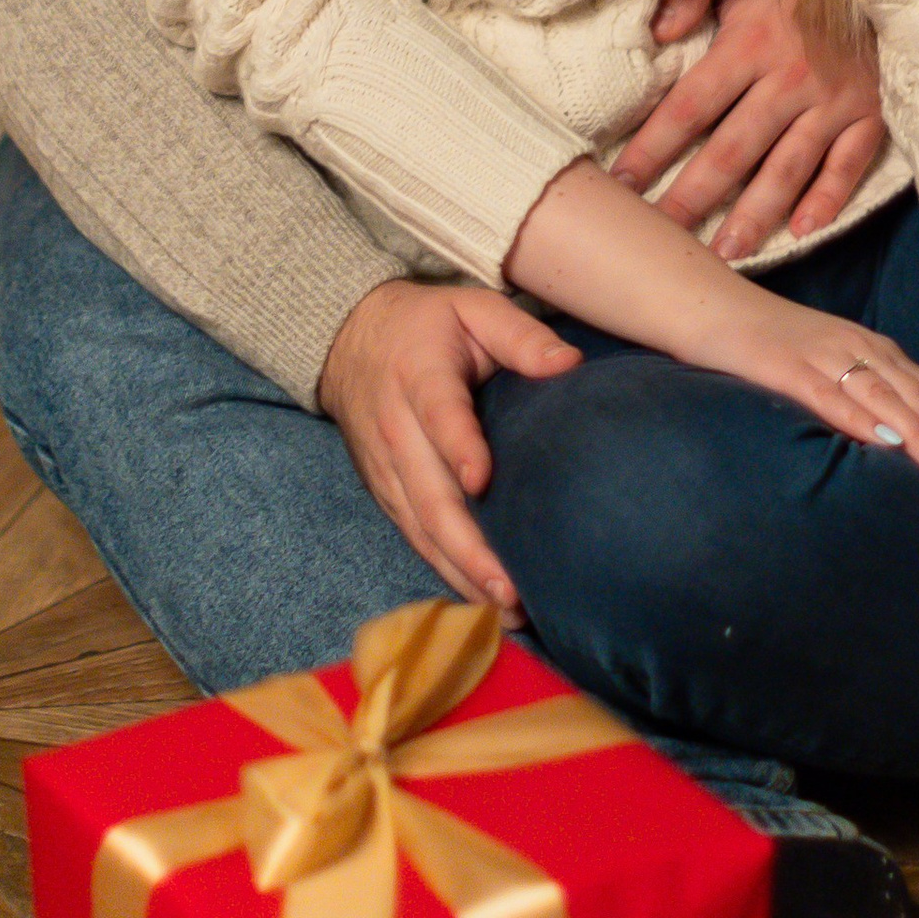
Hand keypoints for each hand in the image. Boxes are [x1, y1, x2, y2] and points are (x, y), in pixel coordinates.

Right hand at [318, 275, 580, 615]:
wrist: (349, 338)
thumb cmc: (429, 325)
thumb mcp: (473, 308)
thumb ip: (520, 335)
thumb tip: (569, 365)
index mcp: (420, 376)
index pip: (439, 415)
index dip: (459, 447)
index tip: (483, 480)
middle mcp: (396, 430)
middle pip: (429, 495)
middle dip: (468, 547)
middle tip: (511, 589)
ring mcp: (386, 467)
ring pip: (420, 528)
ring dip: (460, 572)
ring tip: (506, 609)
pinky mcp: (384, 491)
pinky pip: (414, 536)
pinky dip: (445, 571)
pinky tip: (481, 601)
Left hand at [614, 0, 888, 258]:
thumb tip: (657, 34)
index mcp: (750, 42)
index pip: (690, 106)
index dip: (653, 146)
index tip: (622, 181)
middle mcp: (790, 79)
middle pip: (732, 150)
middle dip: (692, 196)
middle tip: (663, 235)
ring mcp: (833, 101)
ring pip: (787, 169)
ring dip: (754, 214)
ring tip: (724, 252)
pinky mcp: (870, 112)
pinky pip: (849, 164)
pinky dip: (828, 200)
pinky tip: (802, 231)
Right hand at [684, 279, 918, 499]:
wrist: (713, 306)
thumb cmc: (771, 344)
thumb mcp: (829, 365)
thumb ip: (863, 395)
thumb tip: (899, 444)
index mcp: (874, 350)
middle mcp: (860, 349)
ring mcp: (825, 355)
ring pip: (886, 399)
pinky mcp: (788, 367)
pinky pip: (830, 394)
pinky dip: (861, 418)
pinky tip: (884, 442)